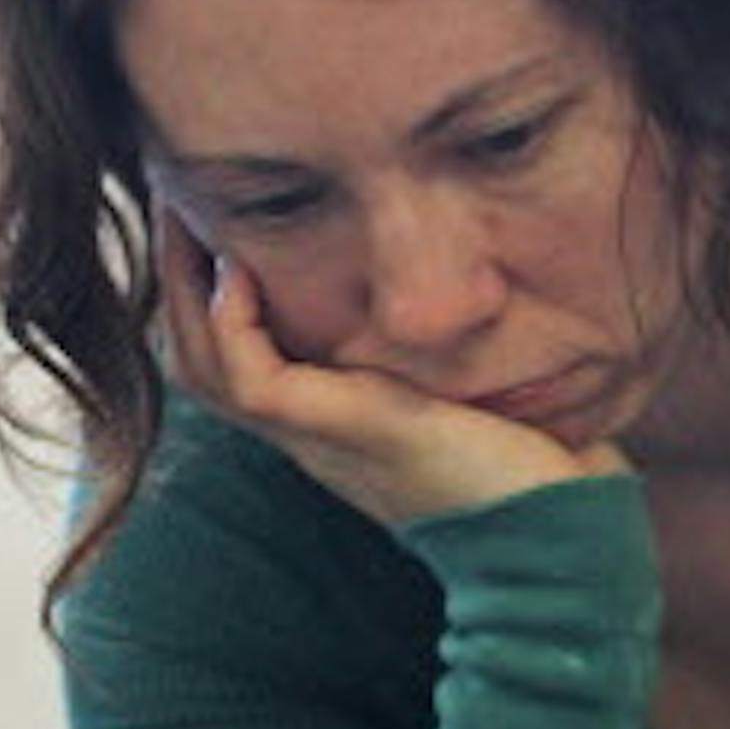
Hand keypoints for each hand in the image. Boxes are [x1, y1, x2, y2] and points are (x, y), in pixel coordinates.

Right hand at [157, 206, 624, 527]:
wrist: (554, 537)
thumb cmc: (530, 462)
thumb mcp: (475, 385)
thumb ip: (450, 343)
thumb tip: (474, 271)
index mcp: (332, 420)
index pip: (233, 353)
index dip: (206, 286)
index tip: (211, 208)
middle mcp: (311, 433)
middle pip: (199, 357)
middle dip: (177, 273)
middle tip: (175, 191)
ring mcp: (320, 437)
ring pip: (206, 367)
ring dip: (185, 289)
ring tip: (186, 212)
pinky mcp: (345, 431)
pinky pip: (251, 381)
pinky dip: (233, 326)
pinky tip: (235, 271)